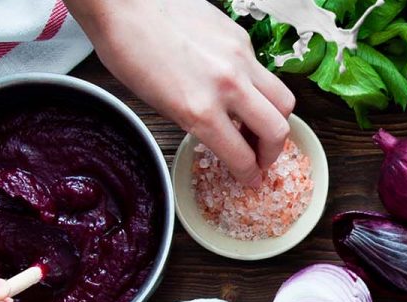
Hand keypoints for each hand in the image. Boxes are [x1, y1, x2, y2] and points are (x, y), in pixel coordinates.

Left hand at [69, 0, 295, 184]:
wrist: (124, 2)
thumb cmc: (128, 50)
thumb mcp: (157, 103)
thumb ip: (196, 122)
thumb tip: (220, 133)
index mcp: (199, 110)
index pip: (242, 157)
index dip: (250, 175)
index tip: (251, 178)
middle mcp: (227, 85)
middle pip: (277, 130)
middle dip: (272, 152)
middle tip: (261, 157)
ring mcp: (239, 59)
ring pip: (283, 100)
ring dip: (276, 120)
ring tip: (259, 124)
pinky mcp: (241, 38)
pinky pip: (262, 72)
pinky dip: (257, 88)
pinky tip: (237, 88)